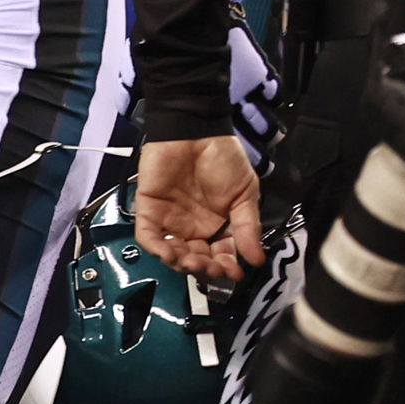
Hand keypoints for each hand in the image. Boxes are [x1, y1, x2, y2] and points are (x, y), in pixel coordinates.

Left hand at [136, 136, 264, 280]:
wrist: (196, 130)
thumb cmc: (223, 157)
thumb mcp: (245, 193)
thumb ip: (248, 226)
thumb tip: (256, 258)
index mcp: (217, 225)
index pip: (220, 255)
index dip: (226, 267)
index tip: (234, 273)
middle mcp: (193, 226)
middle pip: (195, 259)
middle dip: (204, 269)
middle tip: (212, 268)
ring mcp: (170, 219)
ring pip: (171, 253)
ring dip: (181, 263)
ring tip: (193, 262)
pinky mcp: (149, 208)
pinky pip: (148, 236)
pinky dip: (157, 249)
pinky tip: (170, 254)